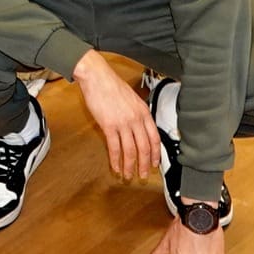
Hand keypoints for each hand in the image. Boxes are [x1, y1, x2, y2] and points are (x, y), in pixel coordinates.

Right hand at [72, 49, 158, 180]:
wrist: (97, 77)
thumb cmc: (112, 86)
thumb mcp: (133, 99)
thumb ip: (138, 114)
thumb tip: (140, 129)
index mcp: (143, 112)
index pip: (154, 138)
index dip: (155, 154)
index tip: (154, 164)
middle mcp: (136, 119)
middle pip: (144, 147)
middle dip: (144, 165)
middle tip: (143, 176)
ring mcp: (123, 123)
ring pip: (131, 151)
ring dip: (130, 166)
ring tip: (129, 176)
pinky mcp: (109, 126)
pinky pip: (114, 148)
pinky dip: (116, 160)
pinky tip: (115, 167)